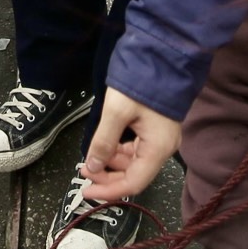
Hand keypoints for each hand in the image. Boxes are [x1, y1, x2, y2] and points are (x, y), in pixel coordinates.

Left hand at [78, 88, 179, 202]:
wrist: (163, 57)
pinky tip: (105, 147)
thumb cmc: (143, 82)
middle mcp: (163, 149)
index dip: (109, 191)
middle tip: (84, 172)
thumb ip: (103, 142)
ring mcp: (161, 140)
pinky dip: (119, 152)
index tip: (87, 191)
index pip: (133, 183)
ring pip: (134, 163)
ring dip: (112, 164)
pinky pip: (136, 150)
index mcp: (158, 148)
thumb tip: (92, 167)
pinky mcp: (156, 131)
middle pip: (134, 175)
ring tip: (91, 158)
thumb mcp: (116, 112)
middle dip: (107, 177)